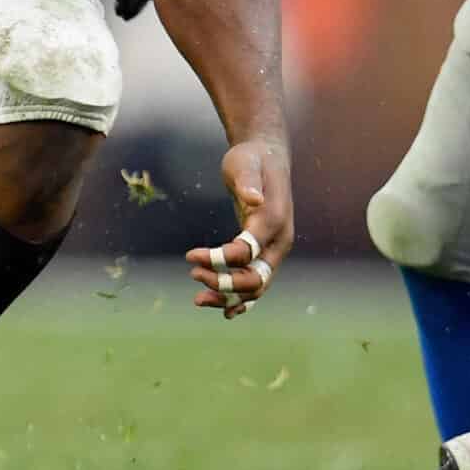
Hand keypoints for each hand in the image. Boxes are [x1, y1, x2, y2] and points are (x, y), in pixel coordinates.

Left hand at [187, 138, 291, 317]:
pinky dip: (241, 300)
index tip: (190, 255)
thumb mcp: (245, 164)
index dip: (219, 259)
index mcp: (275, 220)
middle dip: (225, 284)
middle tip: (193, 274)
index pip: (248, 252)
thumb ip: (248, 181)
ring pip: (256, 287)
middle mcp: (279, 241)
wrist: (266, 159)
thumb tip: (253, 198)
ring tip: (198, 298)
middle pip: (257, 279)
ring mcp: (273, 250)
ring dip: (228, 297)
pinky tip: (223, 310)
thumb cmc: (252, 160)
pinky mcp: (264, 253)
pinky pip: (256, 284)